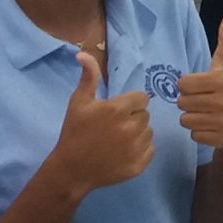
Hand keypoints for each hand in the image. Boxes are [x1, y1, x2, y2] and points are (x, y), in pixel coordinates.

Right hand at [52, 54, 152, 191]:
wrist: (71, 169)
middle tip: (114, 126)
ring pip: (149, 132)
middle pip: (145, 115)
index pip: (142, 98)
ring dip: (138, 134)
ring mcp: (136, 148)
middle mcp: (130, 128)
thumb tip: (83, 53)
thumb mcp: (78, 102)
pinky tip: (123, 152)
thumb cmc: (74, 132)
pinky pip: (150, 150)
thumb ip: (88, 77)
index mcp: (117, 110)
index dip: (130, 103)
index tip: (117, 111)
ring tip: (119, 140)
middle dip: (133, 118)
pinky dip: (140, 150)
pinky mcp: (139, 165)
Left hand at [174, 16, 222, 149]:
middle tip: (202, 102)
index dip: (188, 86)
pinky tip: (210, 127)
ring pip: (185, 120)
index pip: (182, 84)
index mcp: (222, 80)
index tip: (200, 88)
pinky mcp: (222, 138)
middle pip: (182, 103)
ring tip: (205, 115)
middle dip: (189, 103)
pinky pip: (194, 135)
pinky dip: (199, 133)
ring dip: (192, 118)